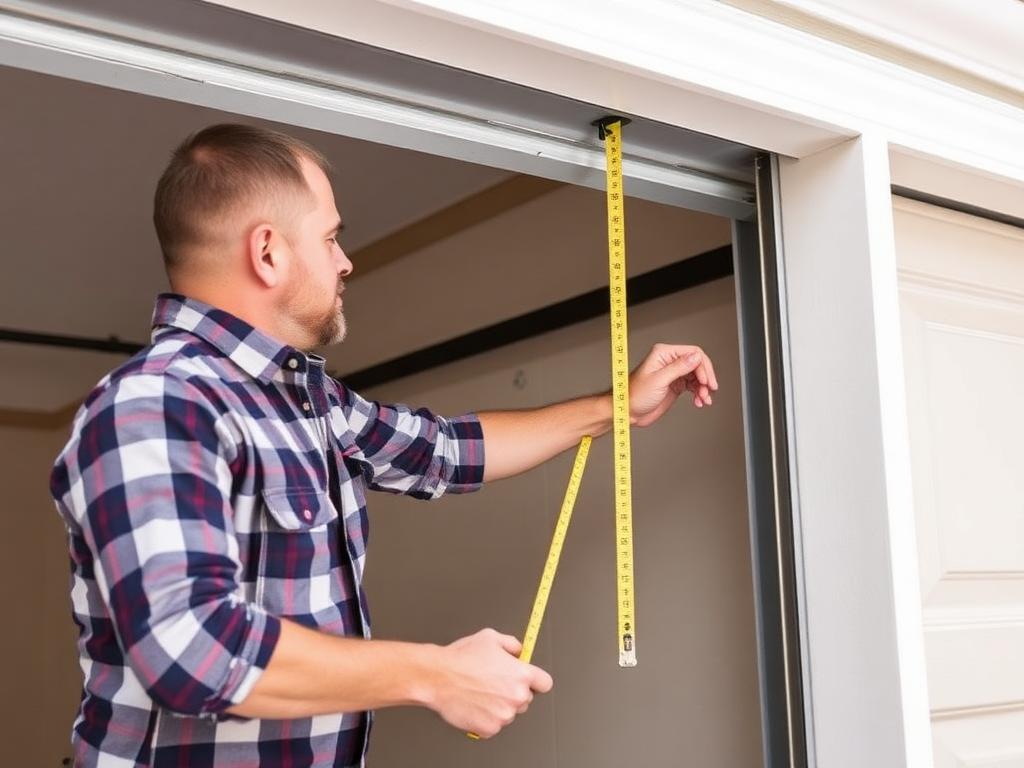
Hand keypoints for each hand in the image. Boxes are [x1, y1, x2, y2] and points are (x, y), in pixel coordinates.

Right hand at [427, 628, 552, 738]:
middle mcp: (516, 696)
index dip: (536, 680)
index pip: (545, 683)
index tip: (529, 679)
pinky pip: (495, 724)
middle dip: (513, 691)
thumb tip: (519, 651)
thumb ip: (511, 644)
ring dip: (500, 705)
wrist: (437, 677)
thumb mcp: (490, 637)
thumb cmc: (460, 658)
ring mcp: (504, 715)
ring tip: (480, 691)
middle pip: (526, 698)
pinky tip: (475, 703)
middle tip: (494, 682)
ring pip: (509, 712)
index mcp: (521, 675)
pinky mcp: (490, 728)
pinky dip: (486, 717)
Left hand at [627, 343, 718, 426]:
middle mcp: (670, 361)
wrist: (627, 411)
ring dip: (703, 388)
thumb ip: (678, 368)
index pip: (692, 352)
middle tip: (708, 391)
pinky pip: (693, 386)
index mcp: (664, 354)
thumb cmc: (635, 395)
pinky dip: (699, 394)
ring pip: (697, 376)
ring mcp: (673, 373)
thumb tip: (696, 357)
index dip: (702, 366)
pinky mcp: (675, 385)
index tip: (706, 381)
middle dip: (705, 378)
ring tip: (703, 399)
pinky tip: (699, 402)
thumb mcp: (658, 380)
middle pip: (698, 364)